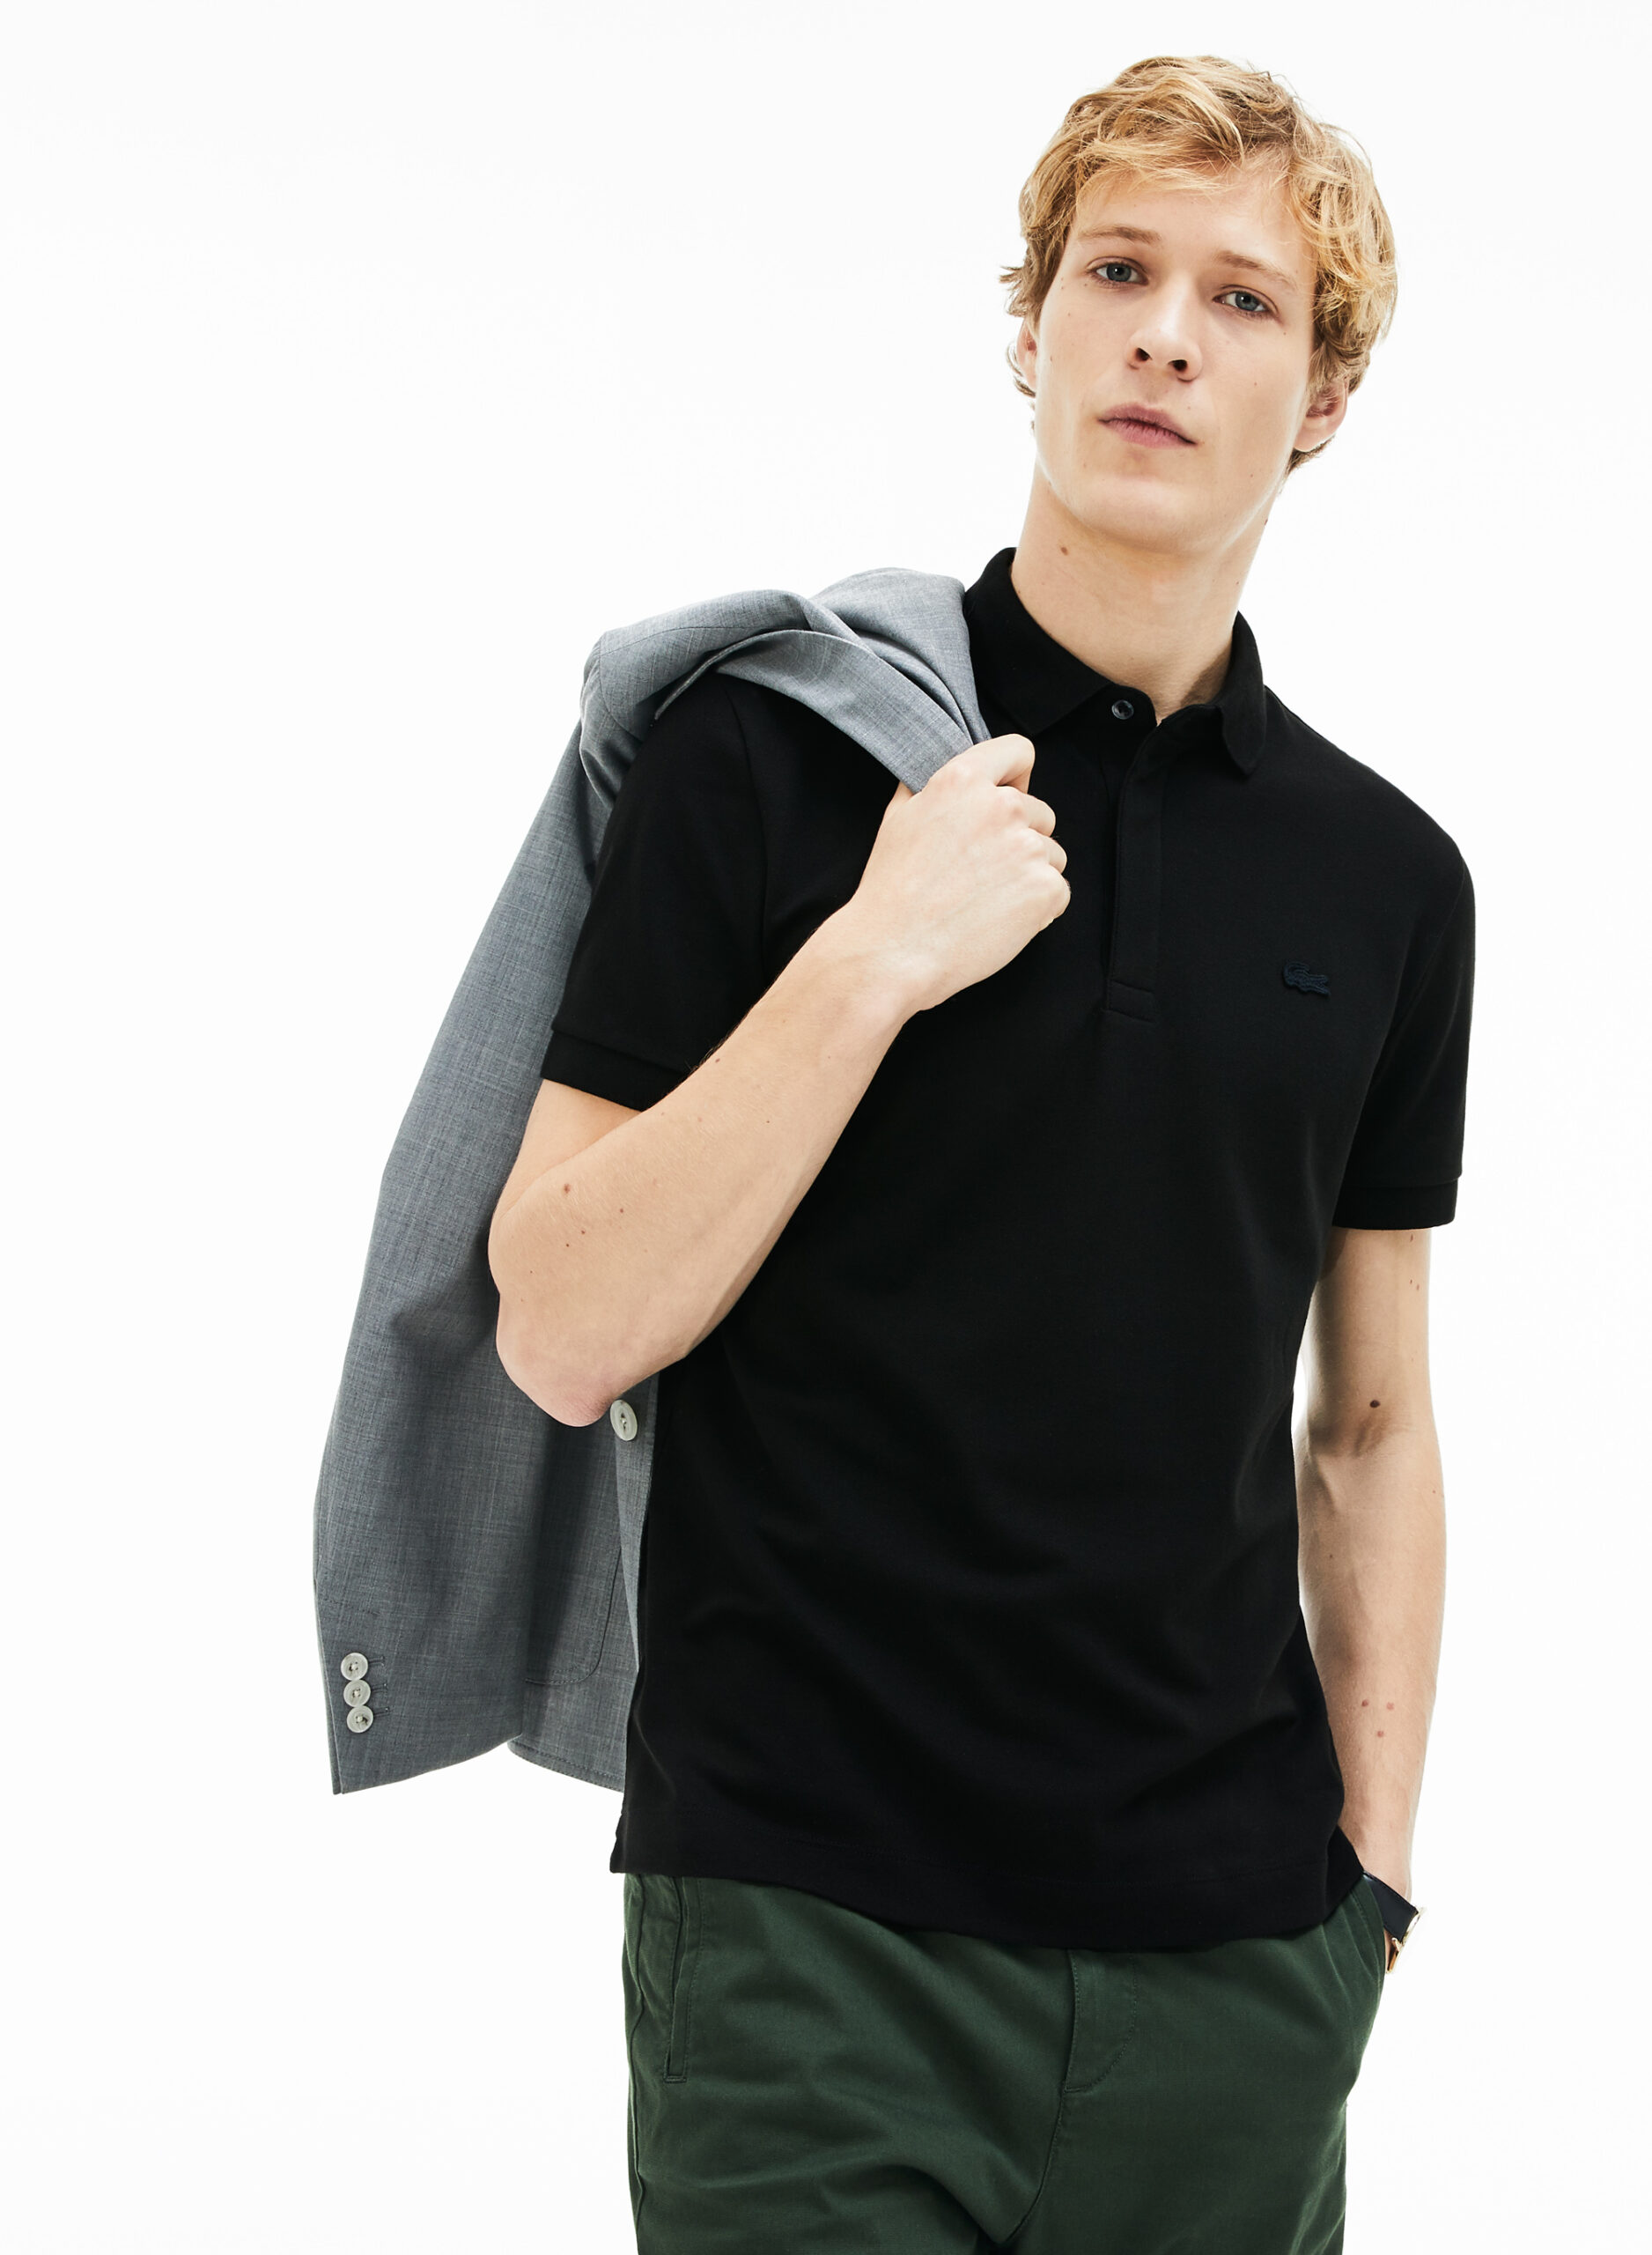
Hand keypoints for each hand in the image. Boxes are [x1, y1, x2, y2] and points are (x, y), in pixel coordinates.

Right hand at [836, 736, 1068, 1015]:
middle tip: (982, 871)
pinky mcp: (1046, 888)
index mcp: (963, 780)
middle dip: (1020, 837)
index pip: (1019, 751)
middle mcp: (1001, 806)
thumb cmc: (891, 891)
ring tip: (986, 899)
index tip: (1010, 796)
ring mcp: (1028, 847)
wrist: (893, 952)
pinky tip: (999, 919)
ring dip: (1029, 874)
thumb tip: (936, 774)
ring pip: (1051, 854)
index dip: (1016, 776)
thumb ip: (928, 788)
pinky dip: (1038, 908)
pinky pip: (1058, 892)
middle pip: (1040, 811)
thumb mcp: (898, 819)